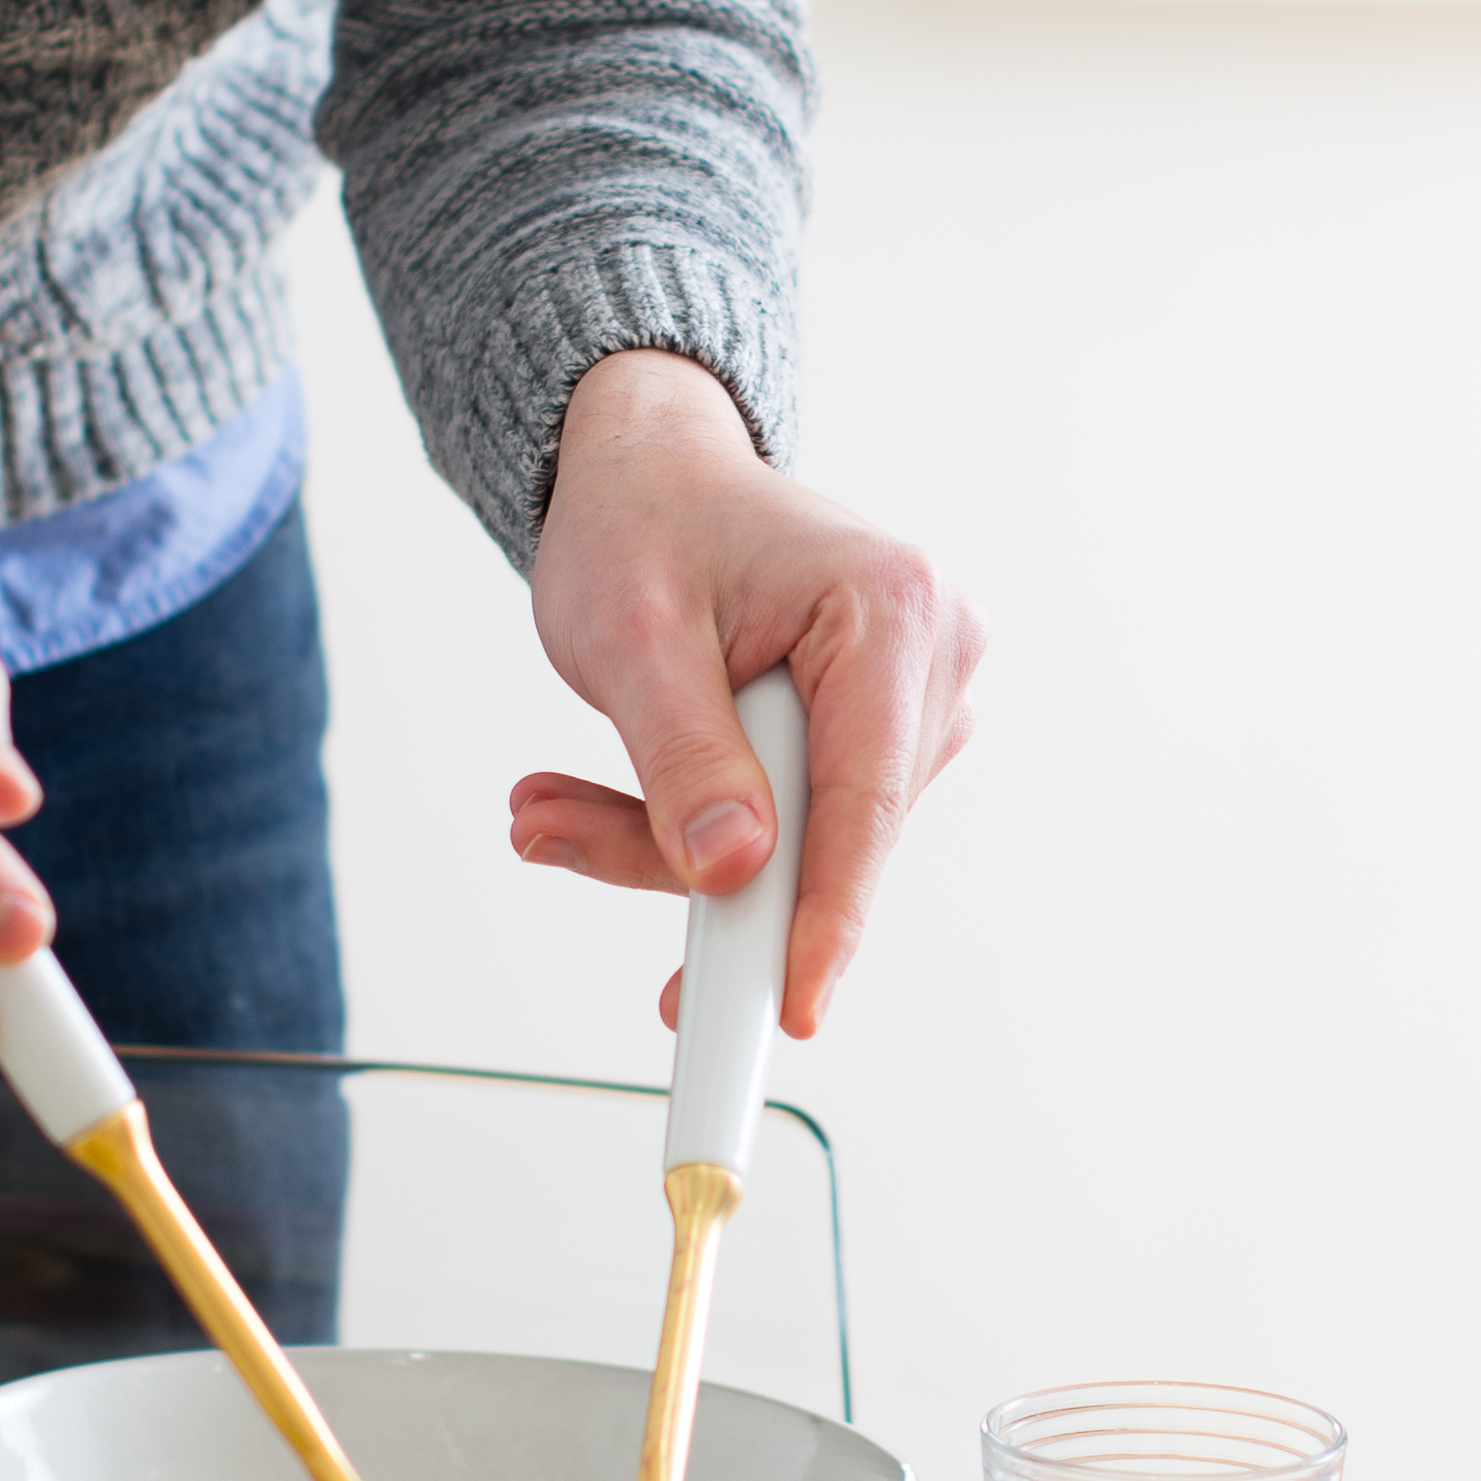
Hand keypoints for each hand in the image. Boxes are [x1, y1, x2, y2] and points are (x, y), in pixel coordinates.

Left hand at [511, 351, 983, 1033]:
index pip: (866, 797)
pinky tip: (621, 805)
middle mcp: (933, 653)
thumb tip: (734, 871)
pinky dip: (709, 830)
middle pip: (829, 830)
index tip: (791, 1009)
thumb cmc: (643, 521)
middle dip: (696, 862)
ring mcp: (916, 698)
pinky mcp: (883, 732)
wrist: (654, 471)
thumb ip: (682, 756)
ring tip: (558, 806)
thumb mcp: (632, 634)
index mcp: (892, 607)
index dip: (827, 916)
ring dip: (682, 846)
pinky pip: (800, 824)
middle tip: (547, 833)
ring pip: (805, 840)